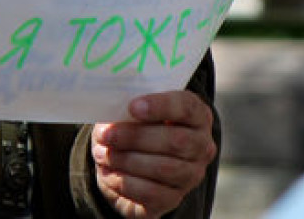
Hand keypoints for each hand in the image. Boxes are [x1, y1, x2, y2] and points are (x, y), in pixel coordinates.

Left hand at [91, 90, 216, 218]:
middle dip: (135, 137)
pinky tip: (107, 173)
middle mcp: (202, 146)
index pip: (187, 107)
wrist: (133, 166)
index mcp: (197, 115)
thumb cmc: (135, 126)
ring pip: (164, 168)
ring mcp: (192, 175)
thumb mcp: (134, 111)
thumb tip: (110, 113)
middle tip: (105, 134)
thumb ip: (130, 107)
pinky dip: (124, 182)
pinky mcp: (175, 198)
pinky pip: (152, 193)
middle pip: (175, 141)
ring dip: (126, 160)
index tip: (132, 107)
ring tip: (100, 153)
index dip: (161, 106)